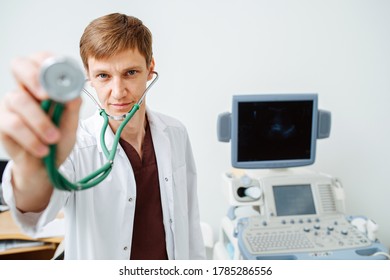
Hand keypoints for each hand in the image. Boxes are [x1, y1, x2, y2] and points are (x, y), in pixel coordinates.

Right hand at [0, 52, 81, 206]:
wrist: (46, 166)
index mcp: (44, 84)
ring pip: (19, 99)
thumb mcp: (71, 124)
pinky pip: (13, 123)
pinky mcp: (2, 122)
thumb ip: (73, 108)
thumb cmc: (58, 139)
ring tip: (54, 138)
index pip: (40, 60)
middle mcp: (25, 89)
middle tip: (47, 95)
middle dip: (34, 77)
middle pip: (19, 66)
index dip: (46, 60)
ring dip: (40, 121)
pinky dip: (31, 138)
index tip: (59, 73)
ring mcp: (11, 104)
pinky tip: (43, 149)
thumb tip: (74, 93)